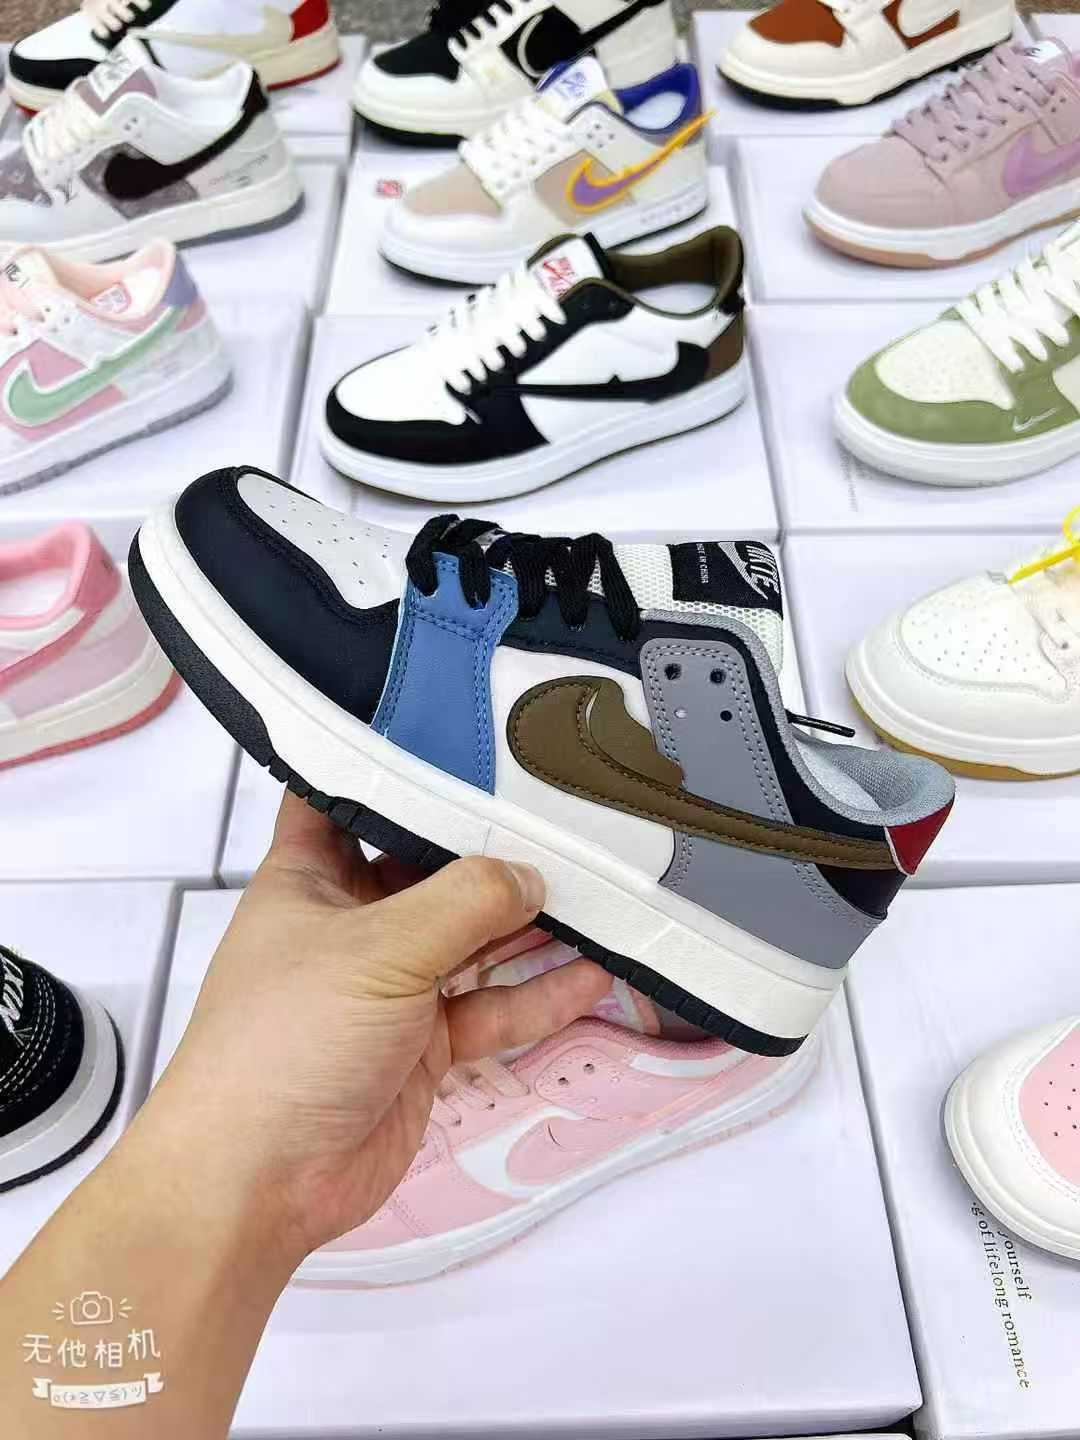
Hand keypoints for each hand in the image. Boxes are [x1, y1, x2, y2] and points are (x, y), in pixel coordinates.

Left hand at [148, 793, 610, 1264]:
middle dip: (489, 849)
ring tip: (600, 890)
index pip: (345, 797)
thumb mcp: (378, 950)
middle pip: (429, 869)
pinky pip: (491, 1008)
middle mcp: (351, 923)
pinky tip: (593, 974)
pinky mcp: (425, 1045)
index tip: (459, 738)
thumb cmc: (288, 1040)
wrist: (257, 1184)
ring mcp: (391, 987)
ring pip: (471, 940)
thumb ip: (464, 902)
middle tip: (565, 816)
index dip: (391, 765)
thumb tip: (531, 876)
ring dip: (529, 924)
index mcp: (310, 877)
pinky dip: (539, 995)